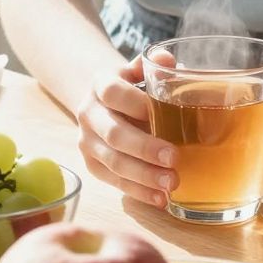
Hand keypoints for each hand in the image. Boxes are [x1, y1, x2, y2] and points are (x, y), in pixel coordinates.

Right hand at [76, 53, 178, 213]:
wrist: (102, 101)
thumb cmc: (132, 84)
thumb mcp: (138, 68)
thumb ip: (154, 64)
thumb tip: (169, 63)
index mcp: (101, 84)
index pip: (114, 92)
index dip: (136, 103)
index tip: (162, 112)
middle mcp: (88, 113)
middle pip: (114, 134)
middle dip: (145, 148)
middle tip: (174, 158)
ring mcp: (87, 142)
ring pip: (114, 162)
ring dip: (144, 176)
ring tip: (172, 183)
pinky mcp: (92, 165)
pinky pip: (115, 181)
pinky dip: (139, 192)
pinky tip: (161, 199)